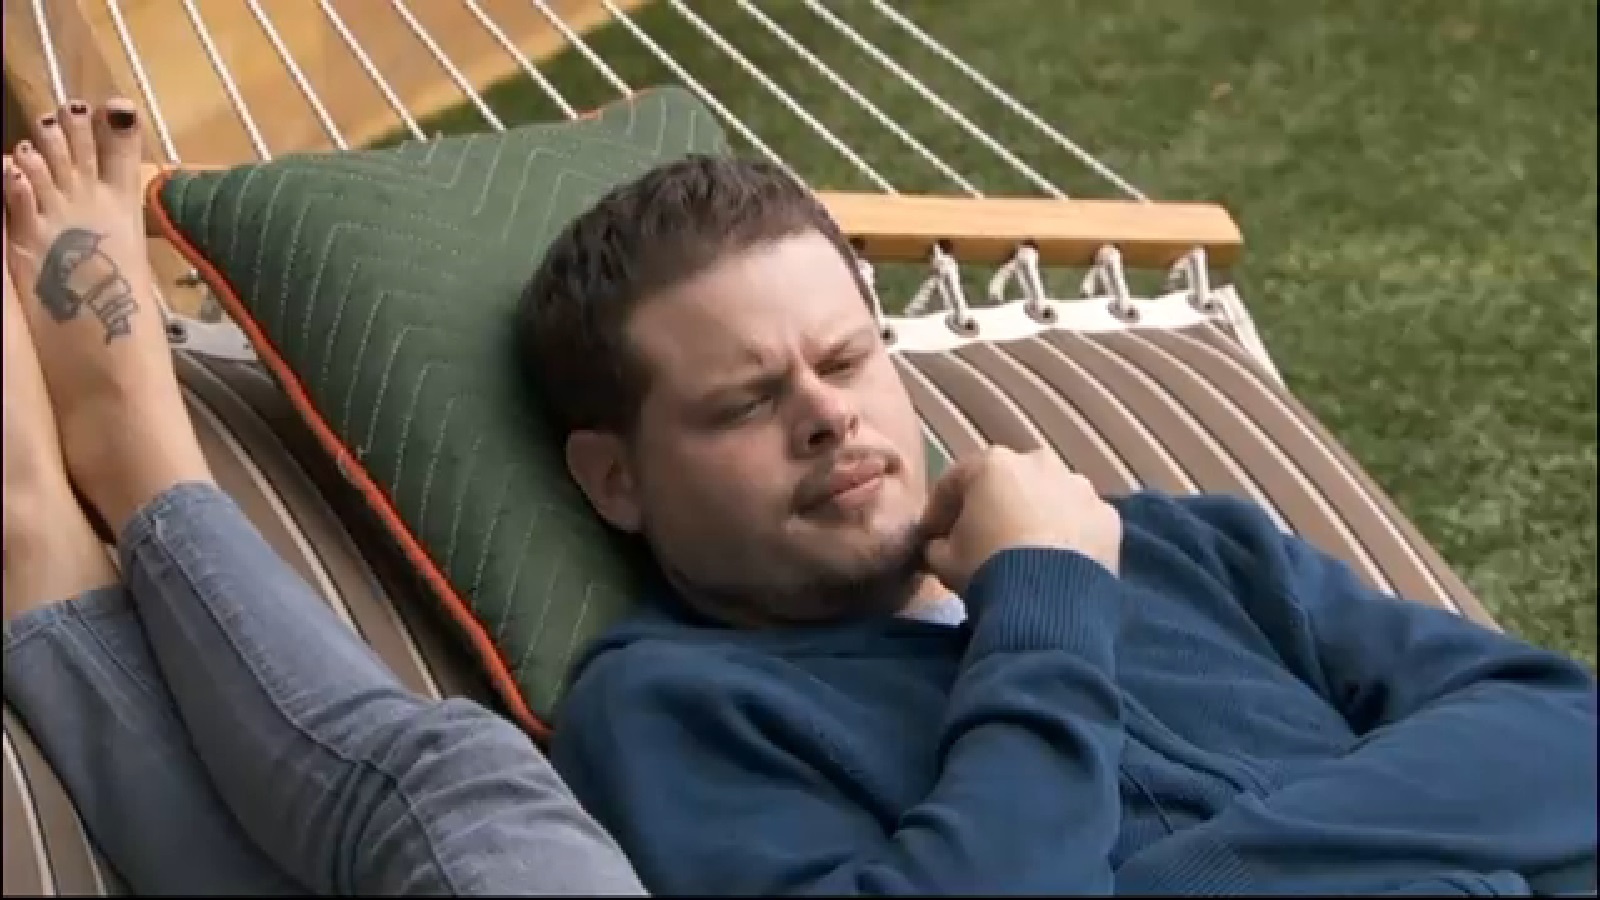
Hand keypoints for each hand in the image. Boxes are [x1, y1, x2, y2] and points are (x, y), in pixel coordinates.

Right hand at [918, 446, 1121, 593]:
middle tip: (984, 541)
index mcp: (993, 464)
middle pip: (1008, 483)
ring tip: (1028, 553)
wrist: (1049, 599)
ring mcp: (1079, 487)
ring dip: (1036, 517)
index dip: (940, 511)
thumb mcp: (943, 561)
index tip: (933, 537)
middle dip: (995, 507)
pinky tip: (1059, 563)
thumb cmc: (987, 568)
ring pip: (1050, 498)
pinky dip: (1069, 536)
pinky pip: (1080, 522)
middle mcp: (1039, 463)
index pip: (955, 482)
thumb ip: (936, 545)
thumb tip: (939, 545)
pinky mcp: (1108, 517)